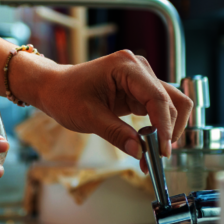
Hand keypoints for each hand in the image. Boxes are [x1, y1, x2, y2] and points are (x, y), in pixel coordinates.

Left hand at [24, 50, 192, 172]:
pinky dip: (158, 128)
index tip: (162, 151)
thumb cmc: (65, 95)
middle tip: (157, 158)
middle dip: (167, 130)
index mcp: (125, 66)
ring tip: (153, 153)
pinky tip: (147, 145)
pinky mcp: (138, 91)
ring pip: (170, 105)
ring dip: (166, 130)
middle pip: (171, 101)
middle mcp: (138, 68)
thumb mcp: (89, 117)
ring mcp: (140, 79)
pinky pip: (158, 110)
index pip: (157, 97)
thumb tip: (141, 152)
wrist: (53, 88)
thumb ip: (116, 133)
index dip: (164, 126)